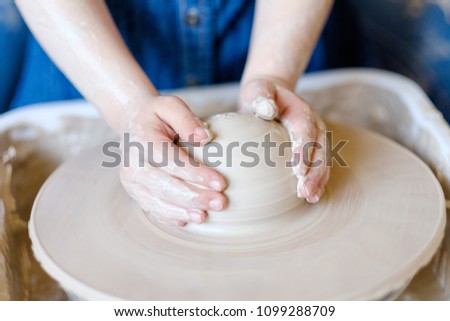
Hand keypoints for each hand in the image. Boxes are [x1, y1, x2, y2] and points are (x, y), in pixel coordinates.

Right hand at [119, 95, 227, 225]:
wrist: (133, 126)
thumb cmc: (157, 116)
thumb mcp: (170, 105)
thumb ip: (186, 118)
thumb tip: (205, 138)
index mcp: (142, 141)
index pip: (171, 161)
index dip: (196, 174)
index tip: (220, 183)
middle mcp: (133, 164)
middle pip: (165, 187)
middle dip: (195, 197)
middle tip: (221, 203)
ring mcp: (132, 182)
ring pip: (157, 202)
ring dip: (183, 211)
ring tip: (205, 216)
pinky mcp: (136, 193)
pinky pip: (153, 209)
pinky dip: (170, 217)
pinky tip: (188, 220)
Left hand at [239, 79, 328, 202]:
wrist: (271, 96)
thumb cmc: (260, 95)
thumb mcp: (257, 90)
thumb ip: (261, 97)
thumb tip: (268, 110)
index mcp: (301, 111)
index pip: (305, 131)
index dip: (304, 151)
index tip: (298, 170)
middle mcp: (314, 125)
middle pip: (319, 150)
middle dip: (314, 172)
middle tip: (304, 191)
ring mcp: (316, 138)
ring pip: (323, 161)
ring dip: (318, 180)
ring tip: (310, 197)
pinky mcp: (312, 149)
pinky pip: (319, 166)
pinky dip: (317, 181)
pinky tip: (312, 197)